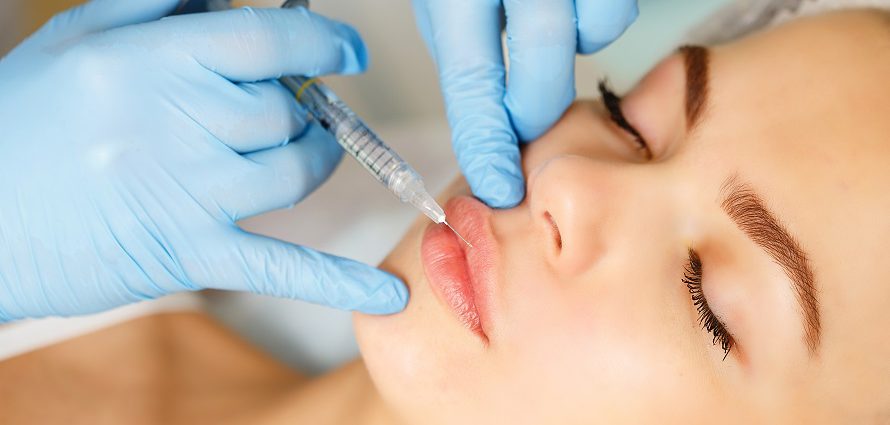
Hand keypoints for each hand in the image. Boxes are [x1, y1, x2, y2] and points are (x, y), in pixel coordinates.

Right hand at [0, 0, 407, 320]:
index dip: (323, 41)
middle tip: (283, 106)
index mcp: (151, 61)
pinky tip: (385, 297)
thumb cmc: (24, 119)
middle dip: (298, 106)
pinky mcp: (189, 255)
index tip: (343, 48)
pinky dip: (338, 284)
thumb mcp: (82, 40)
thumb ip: (160, 7)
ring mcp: (187, 195)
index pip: (270, 41)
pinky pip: (282, 268)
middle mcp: (175, 124)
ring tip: (298, 147)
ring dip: (312, 157)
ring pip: (296, 171)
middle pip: (286, 111)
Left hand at [413, 0, 637, 206]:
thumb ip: (458, 41)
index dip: (485, 139)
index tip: (497, 184)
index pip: (470, 75)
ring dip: (572, 43)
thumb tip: (482, 113)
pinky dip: (596, 14)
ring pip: (595, 32)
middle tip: (524, 113)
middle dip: (533, 107)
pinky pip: (616, 10)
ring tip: (545, 15)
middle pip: (542, 66)